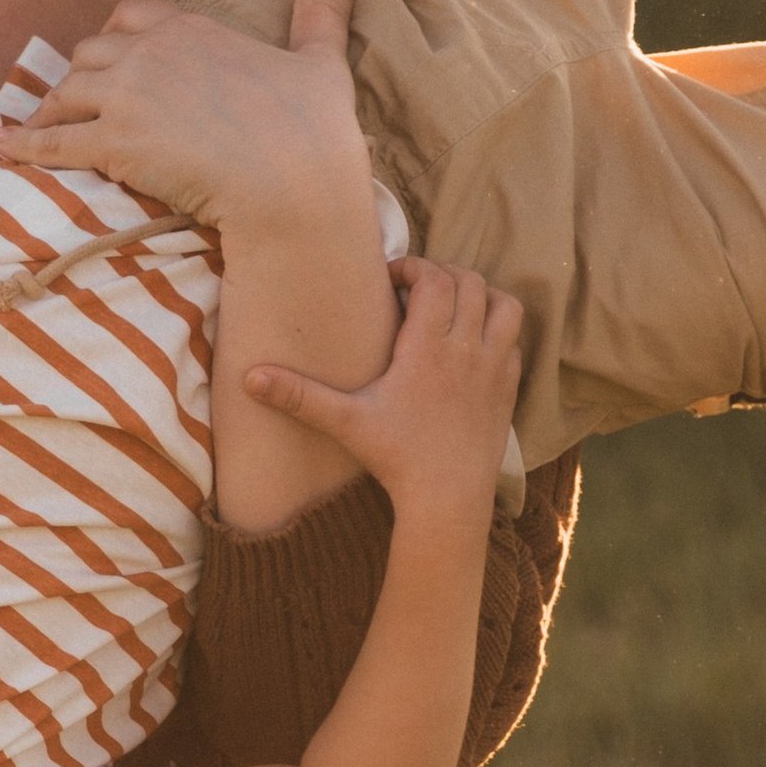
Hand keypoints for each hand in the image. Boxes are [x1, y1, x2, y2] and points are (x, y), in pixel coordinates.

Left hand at [0, 0, 365, 235]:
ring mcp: (126, 98)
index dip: (116, 39)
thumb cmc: (315, 127)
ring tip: (35, 130)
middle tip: (73, 104)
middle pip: (89, 54)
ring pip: (66, 94)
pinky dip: (23, 145)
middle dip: (80, 77)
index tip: (111, 61)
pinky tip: (1, 148)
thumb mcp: (322, 61)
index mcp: (191, 28)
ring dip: (50, 112)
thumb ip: (320, 11)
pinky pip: (52, 142)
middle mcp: (150, 54)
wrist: (295, 182)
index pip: (129, 16)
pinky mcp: (112, 143)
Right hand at [245, 259, 522, 521]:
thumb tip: (250, 378)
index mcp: (428, 346)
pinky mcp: (508, 389)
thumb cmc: (396, 457)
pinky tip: (473, 345)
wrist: (448, 498)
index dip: (413, 268)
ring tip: (453, 306)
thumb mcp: (345, 422)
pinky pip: (515, 341)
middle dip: (444, 274)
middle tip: (417, 288)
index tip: (391, 279)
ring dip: (482, 296)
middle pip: (470, 282)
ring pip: (505, 306)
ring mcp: (494, 368)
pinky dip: (498, 330)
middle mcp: (467, 349)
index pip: (434, 279)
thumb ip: (299, 395)